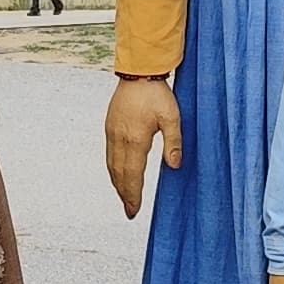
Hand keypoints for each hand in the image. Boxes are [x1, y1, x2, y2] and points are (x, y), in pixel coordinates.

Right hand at [103, 75, 180, 217]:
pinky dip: (113, 169)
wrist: (137, 72)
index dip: (133, 195)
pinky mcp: (110, 126)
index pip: (133, 175)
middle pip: (119, 174)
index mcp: (135, 140)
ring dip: (117, 183)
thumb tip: (174, 166)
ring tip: (124, 197)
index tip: (133, 211)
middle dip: (124, 194)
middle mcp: (119, 139)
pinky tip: (118, 173)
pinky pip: (109, 154)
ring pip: (112, 165)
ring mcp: (112, 133)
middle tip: (129, 211)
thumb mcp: (172, 117)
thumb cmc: (157, 94)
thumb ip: (174, 142)